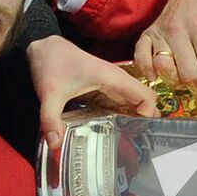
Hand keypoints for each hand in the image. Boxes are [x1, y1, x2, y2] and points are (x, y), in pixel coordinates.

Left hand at [27, 35, 158, 149]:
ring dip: (135, 121)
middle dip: (145, 122)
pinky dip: (122, 119)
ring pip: (133, 104)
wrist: (45, 49)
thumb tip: (55, 143)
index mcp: (112, 78)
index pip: (145, 95)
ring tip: (131, 144)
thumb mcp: (50, 93)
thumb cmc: (52, 64)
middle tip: (139, 145)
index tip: (144, 134)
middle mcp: (116, 81)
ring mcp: (110, 85)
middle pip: (143, 101)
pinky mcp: (103, 91)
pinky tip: (115, 135)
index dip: (151, 114)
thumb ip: (51, 119)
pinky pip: (120, 106)